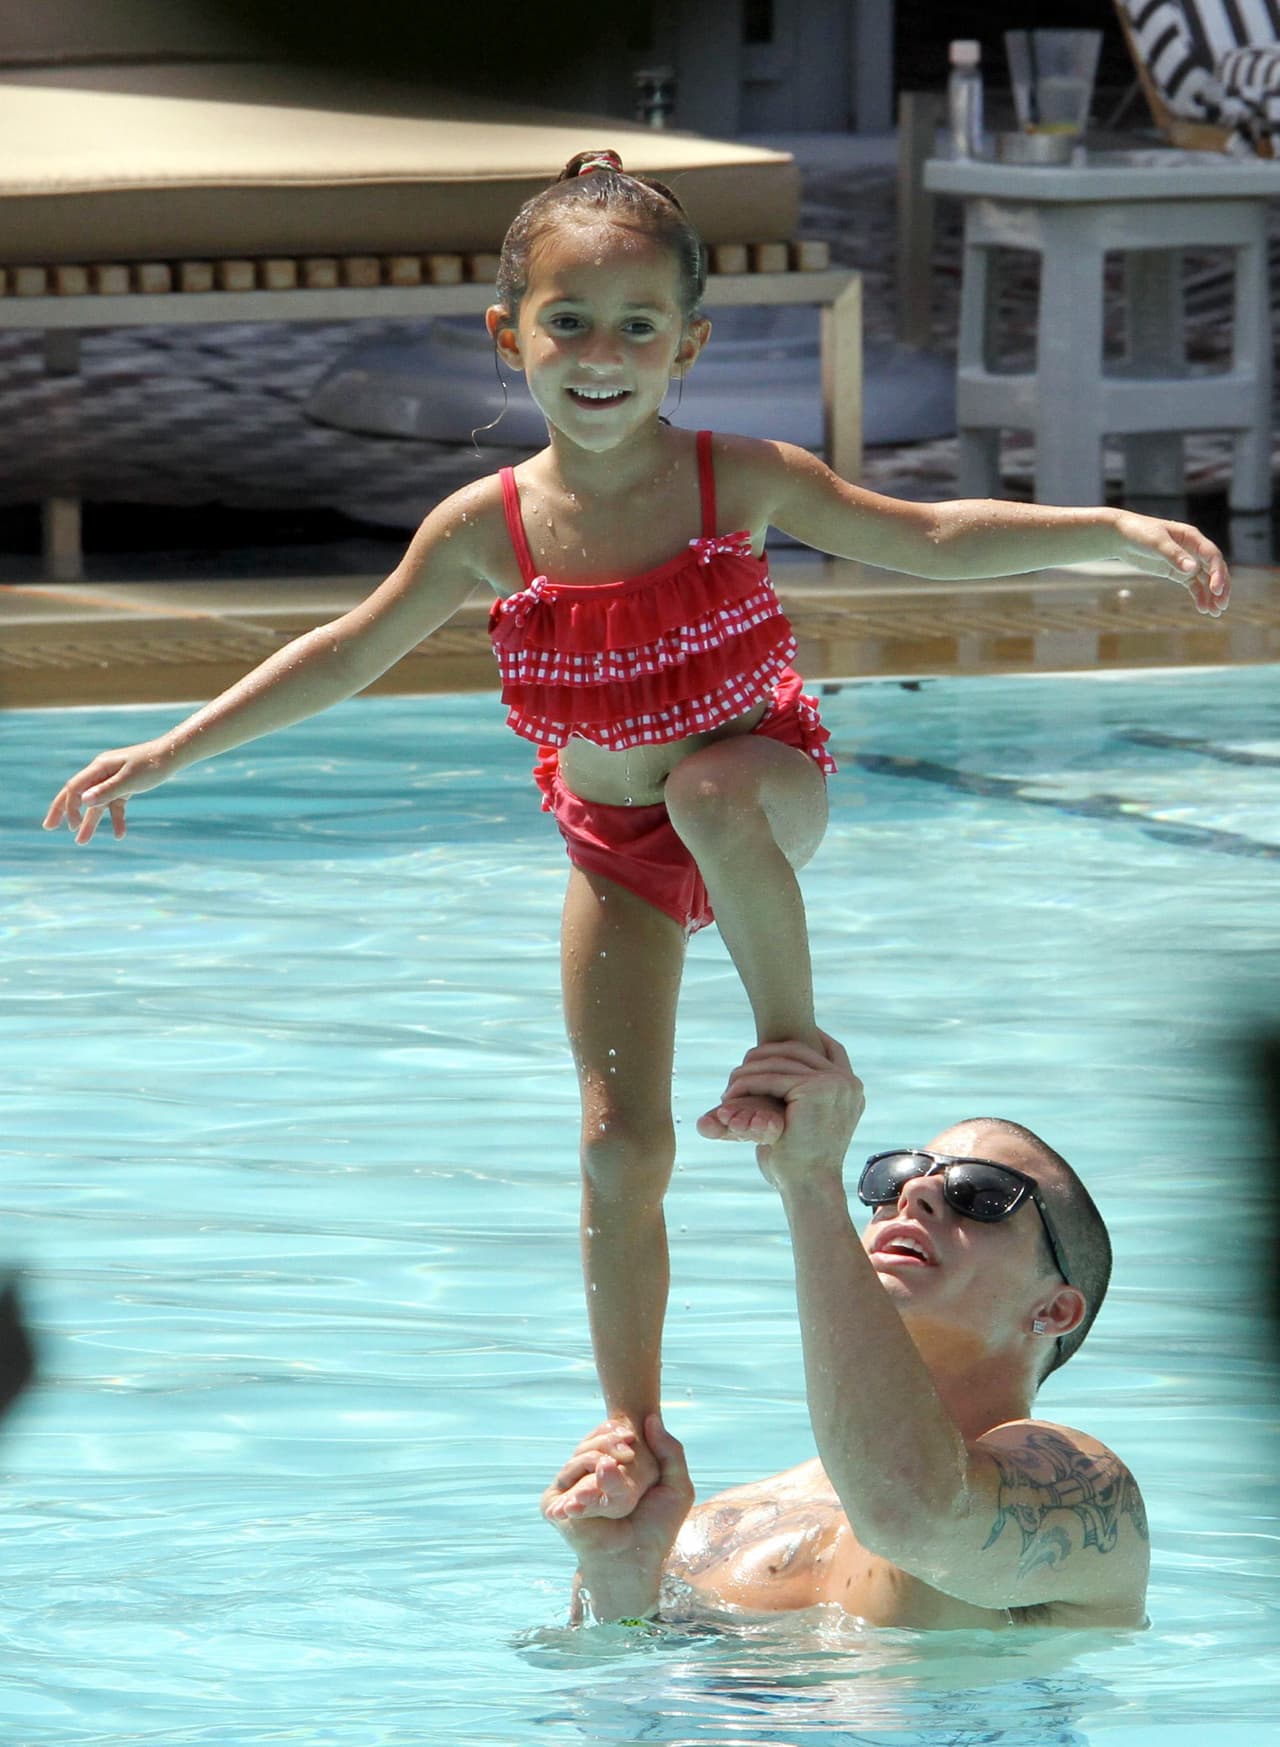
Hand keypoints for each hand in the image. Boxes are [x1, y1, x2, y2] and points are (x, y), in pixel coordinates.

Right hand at [43, 740, 176, 843]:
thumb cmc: (152, 765)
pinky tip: (119, 835)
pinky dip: (116, 819)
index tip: (71, 825)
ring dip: (90, 822)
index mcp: (99, 767)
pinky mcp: (124, 786)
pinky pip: (115, 805)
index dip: (68, 806)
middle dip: (63, 811)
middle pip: (77, 793)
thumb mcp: (129, 780)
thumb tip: (83, 801)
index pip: (75, 788)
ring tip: (81, 842)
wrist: (173, 755)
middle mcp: (102, 772)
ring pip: (97, 803)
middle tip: (49, 827)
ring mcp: (112, 780)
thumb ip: (107, 791)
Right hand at [542, 1415, 693, 1618]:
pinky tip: (586, 1493)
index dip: (614, 1430)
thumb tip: (650, 1418)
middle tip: (627, 1451)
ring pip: (579, 1460)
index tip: (631, 1433)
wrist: (635, 1563)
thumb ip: (671, 1451)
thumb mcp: (676, 1487)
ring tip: (610, 1469)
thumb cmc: (656, 1529)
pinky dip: (580, 1488)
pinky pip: (566, 1486)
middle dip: (608, 1443)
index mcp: (610, 1468)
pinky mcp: (555, 1506)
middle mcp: (587, 1476)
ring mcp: (569, 1489)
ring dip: (597, 1461)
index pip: (605, 1435)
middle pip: (591, 1443)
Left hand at [711, 1033, 863, 1188]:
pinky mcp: (816, 1089)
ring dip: (749, 1071)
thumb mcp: (806, 1118)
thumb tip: (776, 1067)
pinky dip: (747, 1084)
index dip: (806, 1038)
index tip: (774, 1041)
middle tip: (739, 1071)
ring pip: (780, 1062)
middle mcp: (849, 1082)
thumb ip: (801, 1091)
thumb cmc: (800, 1159)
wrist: (808, 1186)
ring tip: (730, 1087)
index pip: (831, 1049)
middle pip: (798, 1050)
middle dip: (764, 1056)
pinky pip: (772, 1077)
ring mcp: (836, 1083)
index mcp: (851, 1088)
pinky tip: (731, 1095)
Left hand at [1110, 510, 1229, 615]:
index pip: (1212, 556)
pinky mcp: (1176, 572)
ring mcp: (1186, 561)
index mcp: (1192, 537)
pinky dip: (1199, 596)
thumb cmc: (1139, 532)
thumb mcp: (1155, 542)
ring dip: (1211, 595)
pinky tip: (1202, 608)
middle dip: (1220, 587)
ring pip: (1205, 579)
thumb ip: (1173, 555)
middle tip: (1221, 605)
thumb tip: (1193, 568)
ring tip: (1214, 612)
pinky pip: (1193, 585)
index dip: (1217, 573)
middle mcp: (1193, 549)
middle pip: (1214, 569)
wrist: (1121, 536)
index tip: (1216, 590)